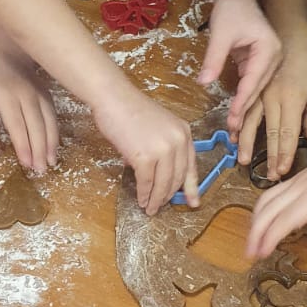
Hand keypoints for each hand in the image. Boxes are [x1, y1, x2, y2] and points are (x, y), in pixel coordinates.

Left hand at [0, 31, 58, 174]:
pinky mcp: (48, 96)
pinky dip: (55, 134)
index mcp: (7, 97)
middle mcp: (27, 98)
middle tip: (41, 171)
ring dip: (50, 145)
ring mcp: (40, 96)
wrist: (11, 50)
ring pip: (48, 123)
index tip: (27, 163)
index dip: (23, 146)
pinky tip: (55, 148)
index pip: (17, 126)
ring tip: (50, 163)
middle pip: (36, 127)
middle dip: (39, 151)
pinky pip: (54, 117)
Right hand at [95, 88, 197, 214]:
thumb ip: (162, 148)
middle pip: (177, 178)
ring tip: (150, 208)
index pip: (191, 166)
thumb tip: (156, 173)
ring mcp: (162, 149)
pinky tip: (141, 200)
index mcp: (184, 132)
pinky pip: (146, 182)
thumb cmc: (129, 110)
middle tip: (161, 206)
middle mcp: (178, 141)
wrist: (112, 98)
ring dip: (156, 199)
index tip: (193, 202)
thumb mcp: (158, 127)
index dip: (192, 187)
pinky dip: (144, 194)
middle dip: (168, 195)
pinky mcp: (145, 157)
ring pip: (163, 184)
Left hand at [199, 0, 281, 136]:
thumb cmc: (230, 9)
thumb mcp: (220, 34)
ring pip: (256, 89)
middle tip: (234, 131)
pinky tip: (236, 113)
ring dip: (245, 107)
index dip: (242, 100)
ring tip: (235, 128)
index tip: (233, 117)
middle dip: (245, 109)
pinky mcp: (259, 63)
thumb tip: (203, 82)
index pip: (254, 79)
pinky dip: (243, 98)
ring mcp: (269, 61)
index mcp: (270, 49)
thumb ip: (213, 59)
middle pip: (258, 88)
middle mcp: (274, 57)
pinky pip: (251, 84)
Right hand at [238, 30, 306, 180]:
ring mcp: (260, 93)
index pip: (288, 132)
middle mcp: (273, 98)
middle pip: (270, 132)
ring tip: (242, 161)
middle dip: (269, 155)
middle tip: (269, 176)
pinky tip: (232, 137)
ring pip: (251, 122)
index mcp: (293, 99)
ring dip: (246, 143)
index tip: (282, 170)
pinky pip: (243, 110)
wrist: (290, 37)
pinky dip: (237, 125)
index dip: (284, 153)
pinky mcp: (253, 90)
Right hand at [246, 131, 306, 264]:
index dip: (269, 238)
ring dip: (255, 220)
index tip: (260, 255)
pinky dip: (263, 209)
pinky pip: (272, 192)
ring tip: (253, 239)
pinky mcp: (297, 177)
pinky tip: (265, 220)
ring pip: (265, 199)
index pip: (283, 220)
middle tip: (250, 254)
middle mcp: (299, 187)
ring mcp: (296, 180)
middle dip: (254, 232)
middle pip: (267, 210)